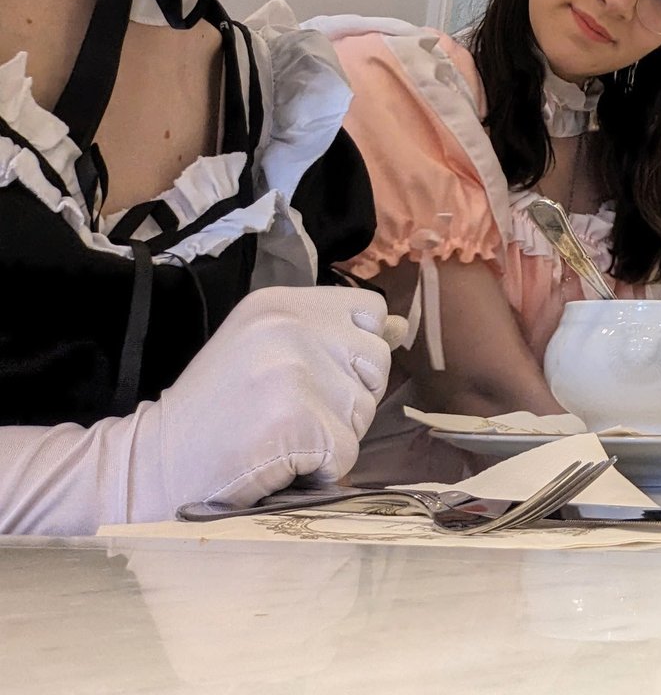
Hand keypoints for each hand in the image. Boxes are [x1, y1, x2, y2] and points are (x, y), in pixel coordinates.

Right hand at [131, 286, 390, 518]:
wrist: (149, 467)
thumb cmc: (213, 413)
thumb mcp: (262, 349)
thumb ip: (327, 335)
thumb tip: (399, 327)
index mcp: (280, 302)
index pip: (370, 311)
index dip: (356, 349)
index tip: (318, 373)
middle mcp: (291, 326)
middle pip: (376, 362)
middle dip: (348, 397)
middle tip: (289, 413)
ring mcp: (295, 372)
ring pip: (364, 410)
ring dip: (333, 435)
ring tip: (279, 436)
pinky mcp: (298, 421)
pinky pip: (346, 452)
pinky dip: (320, 469)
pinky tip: (277, 461)